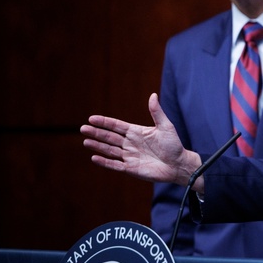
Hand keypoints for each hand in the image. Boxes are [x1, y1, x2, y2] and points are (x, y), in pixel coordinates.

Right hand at [81, 93, 201, 186]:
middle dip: (96, 133)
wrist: (179, 164)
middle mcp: (130, 143)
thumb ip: (156, 112)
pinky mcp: (131, 168)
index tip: (92, 118)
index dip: (104, 122)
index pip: (116, 126)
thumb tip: (153, 95)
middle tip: (83, 129)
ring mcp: (129, 156)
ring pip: (110, 150)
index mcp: (136, 132)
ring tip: (86, 142)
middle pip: (109, 137)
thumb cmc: (174, 145)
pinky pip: (115, 165)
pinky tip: (94, 158)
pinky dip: (105, 162)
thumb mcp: (166, 126)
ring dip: (98, 146)